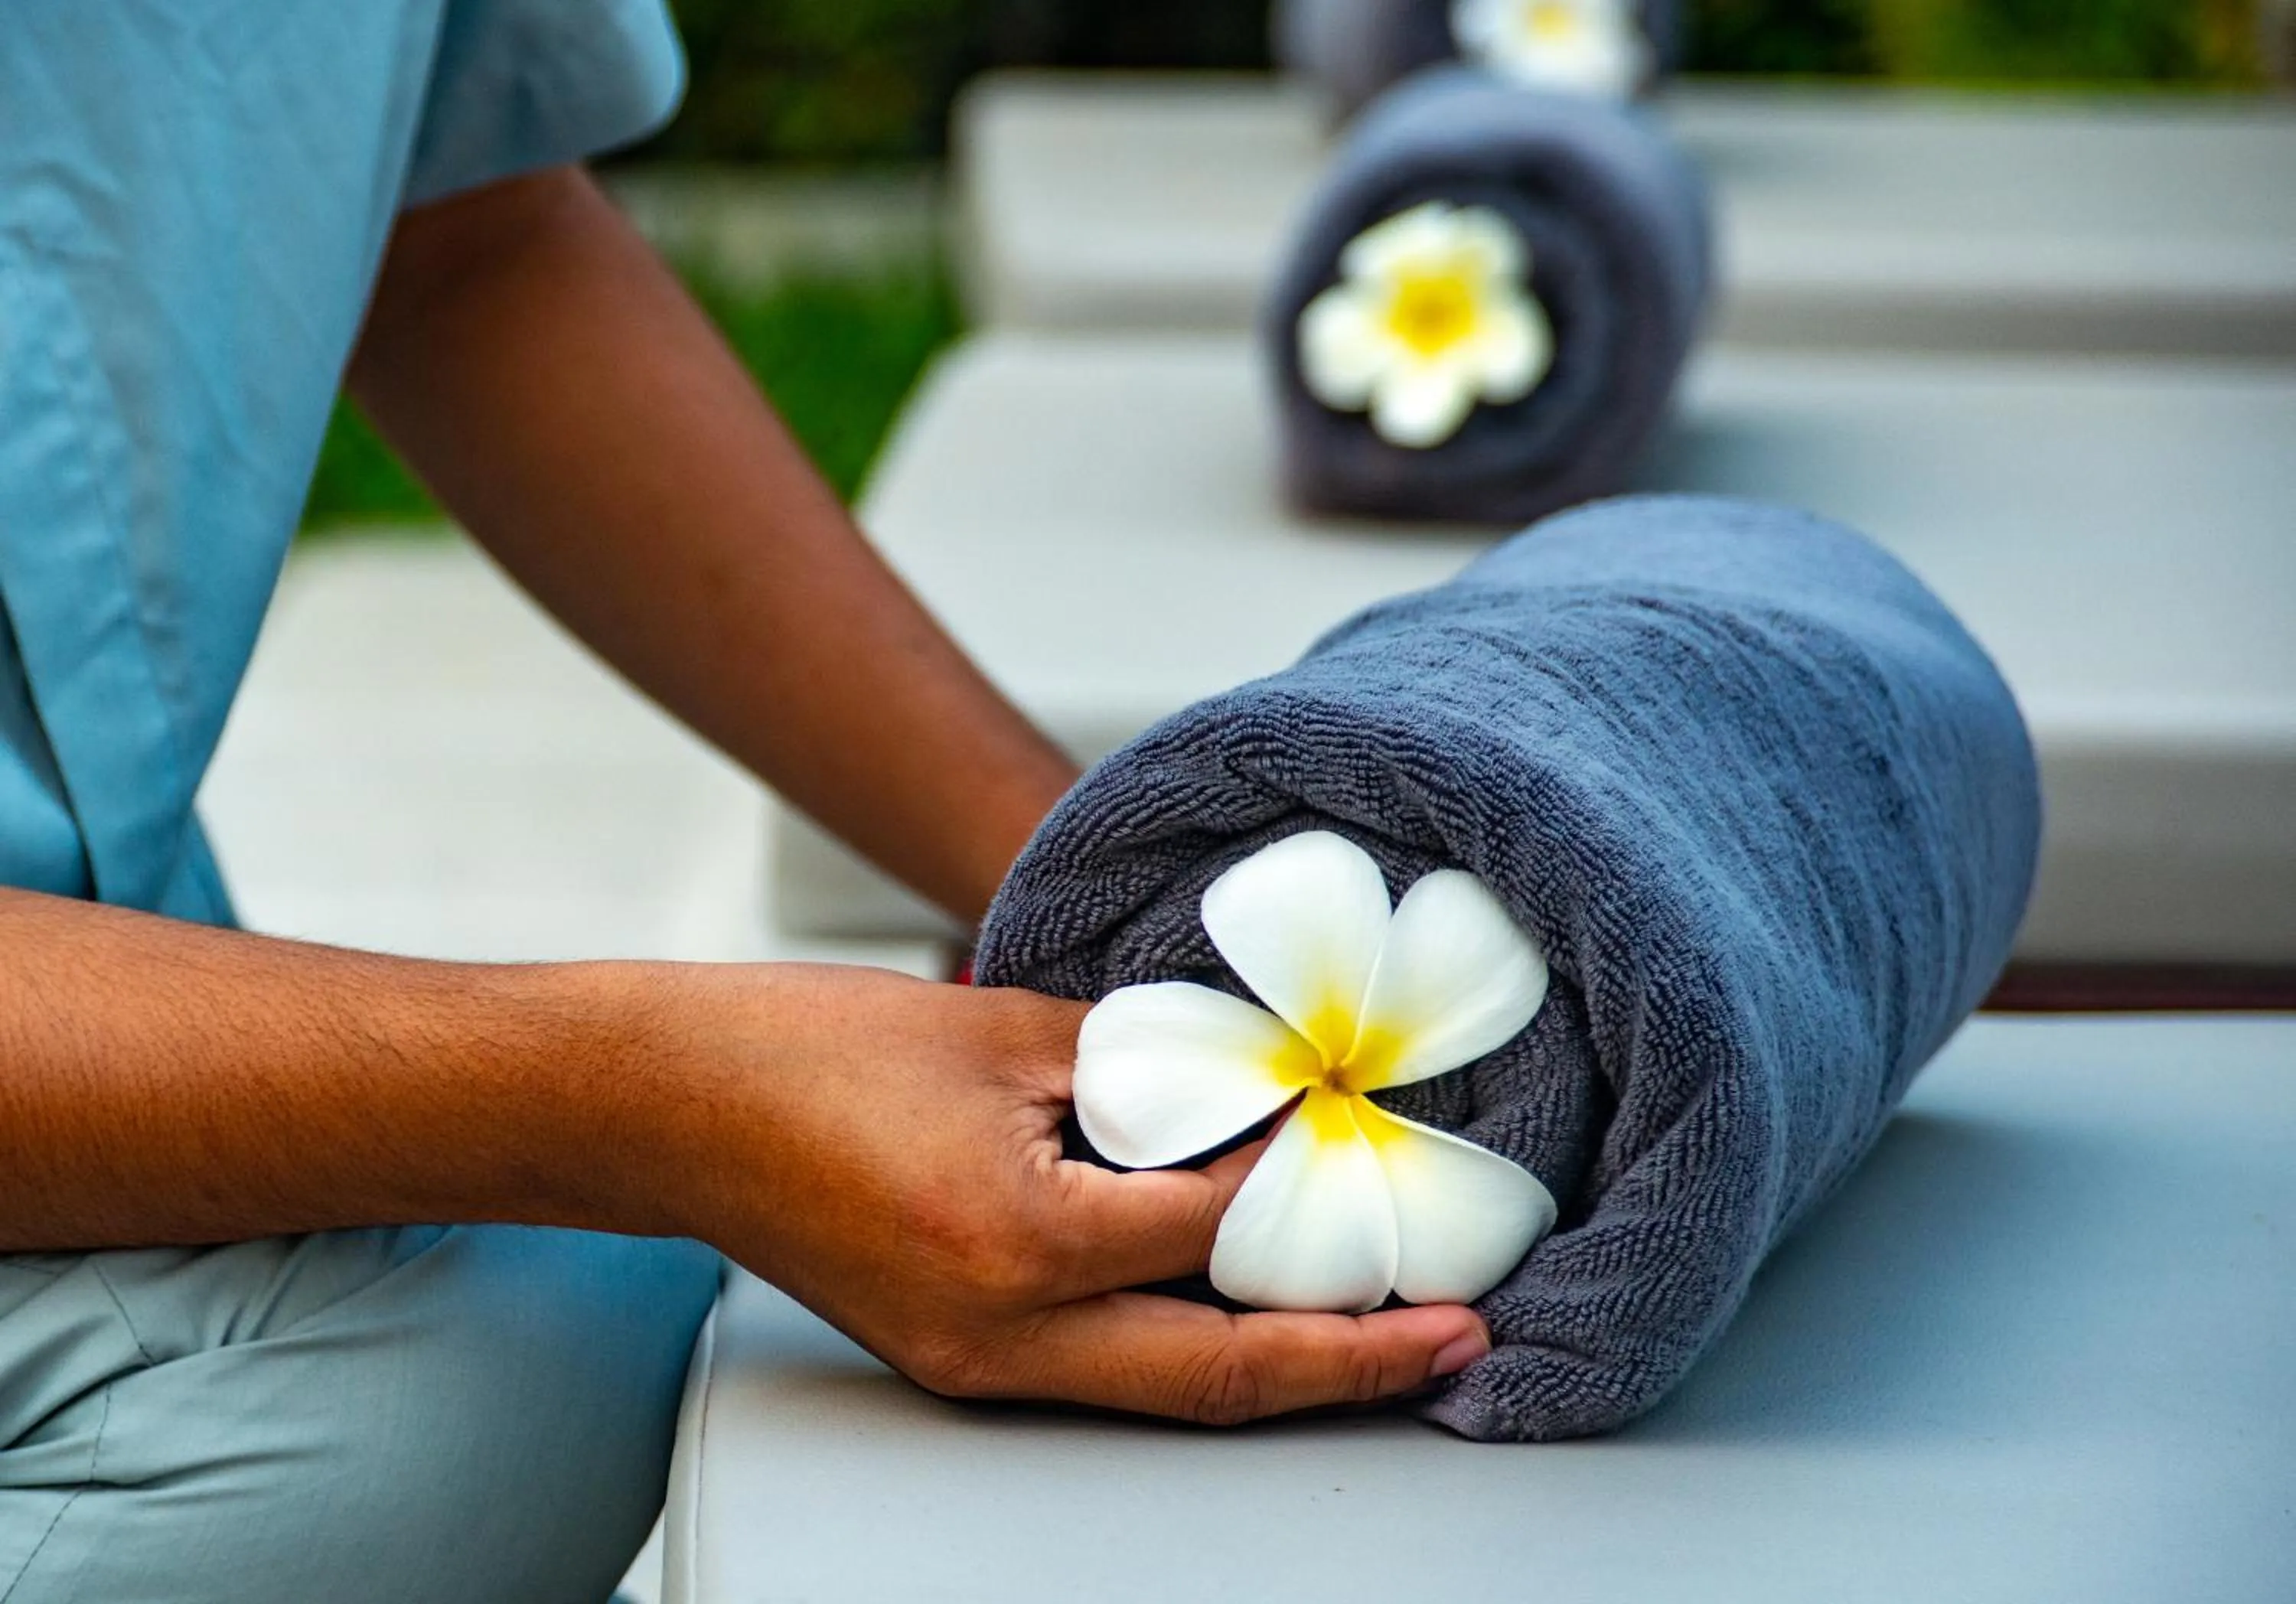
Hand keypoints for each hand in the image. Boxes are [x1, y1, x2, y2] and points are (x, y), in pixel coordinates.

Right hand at [635, 964, 1490, 1424]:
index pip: (1214, 1225)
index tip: (1378, 1147)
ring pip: (1167, 1392)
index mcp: (1015, 1235)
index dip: (1308, 1183)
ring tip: (1384, 1341)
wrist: (673, 1106)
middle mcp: (999, 1331)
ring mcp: (973, 1366)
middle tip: (1463, 1333)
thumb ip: (1143, 1065)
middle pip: (1219, 1374)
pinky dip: (1193, 1349)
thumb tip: (1252, 1089)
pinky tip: (1248, 1312)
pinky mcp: (956, 1364)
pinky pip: (1104, 1372)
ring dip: (1284, 1371)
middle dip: (1355, 1361)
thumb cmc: (814, 1048)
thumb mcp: (1005, 1029)